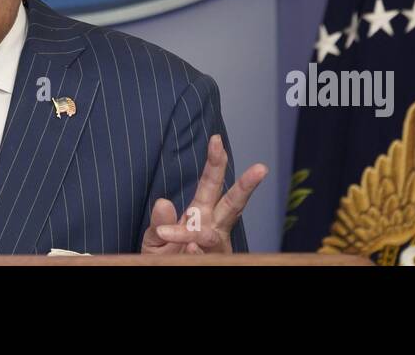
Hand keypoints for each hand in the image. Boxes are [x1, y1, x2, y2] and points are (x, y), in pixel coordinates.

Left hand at [140, 134, 266, 253]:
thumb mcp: (153, 240)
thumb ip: (158, 223)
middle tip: (261, 168)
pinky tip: (185, 252)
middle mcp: (213, 228)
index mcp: (199, 214)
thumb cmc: (163, 258)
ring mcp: (216, 249)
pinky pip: (206, 256)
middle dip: (246, 186)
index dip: (214, 162)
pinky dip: (193, 254)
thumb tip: (162, 201)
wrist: (165, 275)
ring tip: (194, 239)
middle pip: (232, 204)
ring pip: (218, 238)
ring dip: (207, 237)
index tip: (216, 140)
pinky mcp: (218, 262)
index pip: (209, 184)